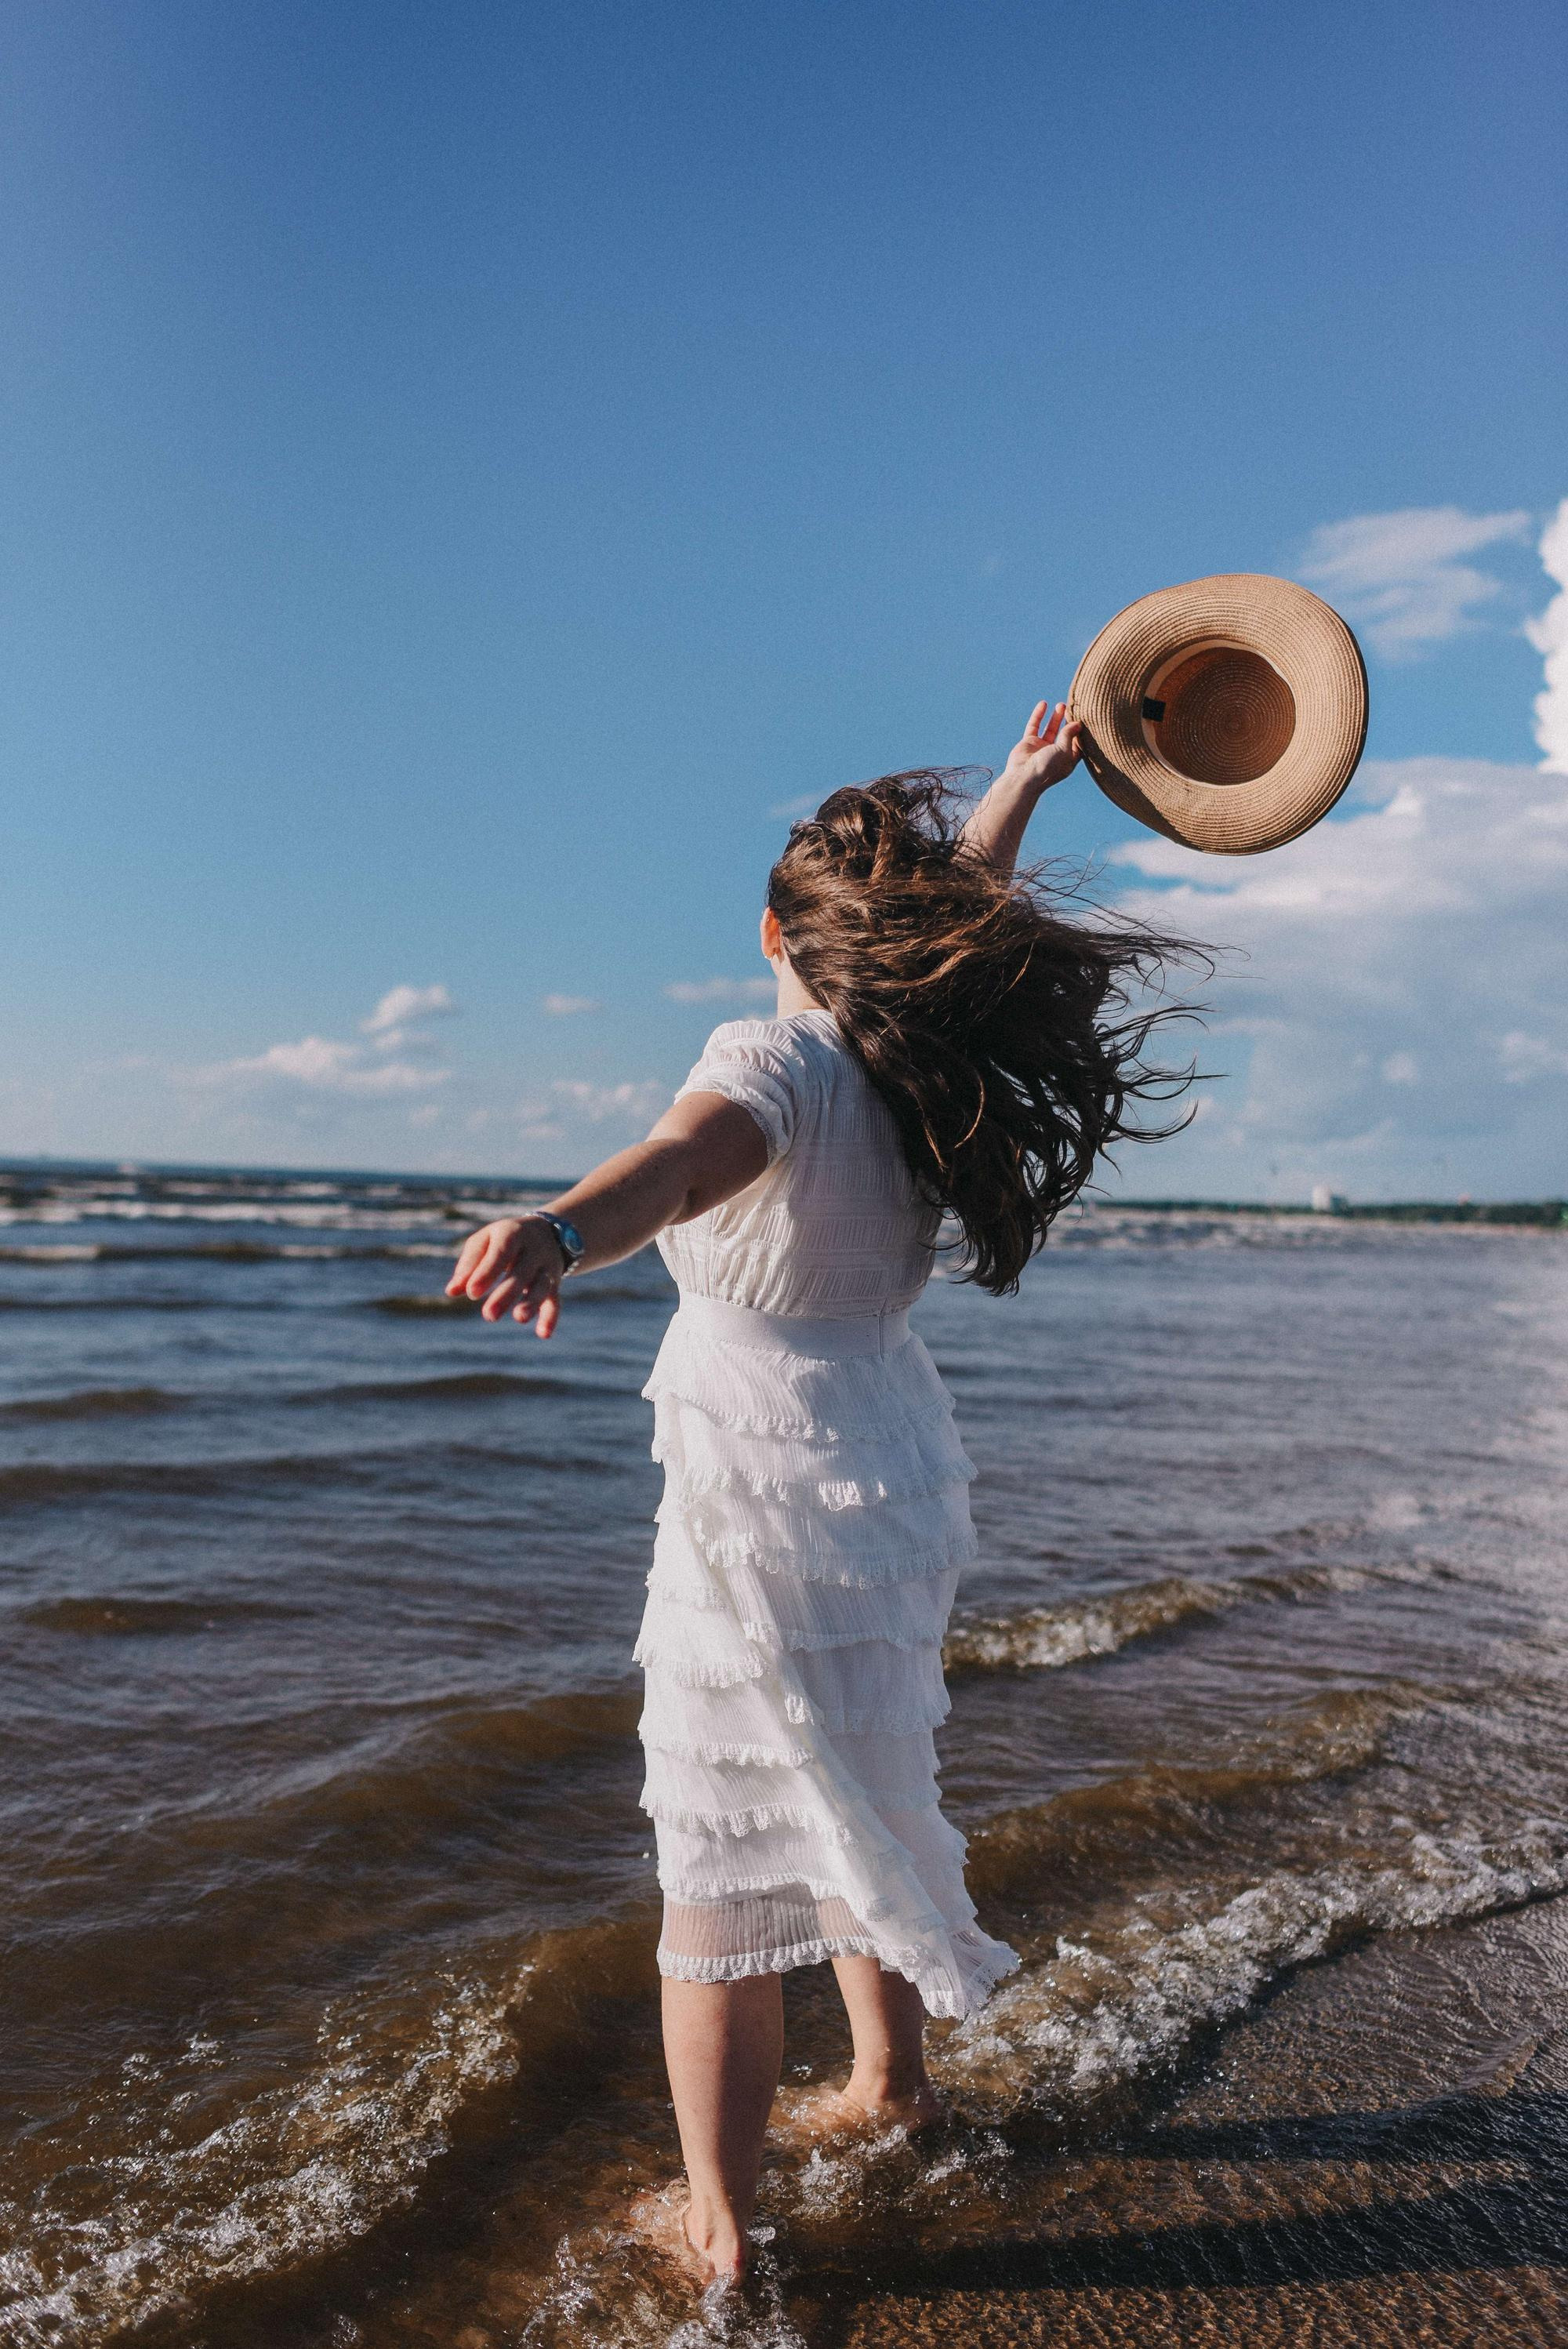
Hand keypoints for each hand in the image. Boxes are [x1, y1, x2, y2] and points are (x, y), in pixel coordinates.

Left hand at [445, 1216, 564, 1336]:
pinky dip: (551, 1317)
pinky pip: (555, 1301)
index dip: (487, 1272)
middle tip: (489, 1315)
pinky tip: (543, 1333)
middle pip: (522, 1272)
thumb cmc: (503, 1239)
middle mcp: (534, 1250)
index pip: (502, 1253)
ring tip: (519, 1318)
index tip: (472, 1293)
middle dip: (507, 1294)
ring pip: (541, 1286)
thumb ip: (468, 1265)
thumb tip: (451, 1291)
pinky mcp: (555, 1284)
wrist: (546, 1231)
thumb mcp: (484, 1241)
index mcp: (513, 1234)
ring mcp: (547, 1267)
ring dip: (531, 1303)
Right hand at [999, 700, 1082, 795]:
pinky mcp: (1029, 742)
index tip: (1087, 720)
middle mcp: (1055, 754)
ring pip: (1050, 729)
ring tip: (1062, 704)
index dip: (1081, 733)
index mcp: (1067, 760)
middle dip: (1069, 722)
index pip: (1077, 744)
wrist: (1024, 776)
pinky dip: (1038, 715)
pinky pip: (1034, 726)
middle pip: (1065, 735)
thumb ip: (1069, 734)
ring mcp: (1041, 747)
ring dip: (1056, 717)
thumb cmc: (1048, 767)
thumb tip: (1077, 723)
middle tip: (1075, 708)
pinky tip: (1043, 704)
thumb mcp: (1064, 750)